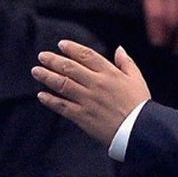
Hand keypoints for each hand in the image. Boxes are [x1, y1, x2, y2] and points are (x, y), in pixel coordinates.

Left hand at [31, 40, 149, 145]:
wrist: (140, 132)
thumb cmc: (140, 106)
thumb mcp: (137, 80)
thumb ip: (126, 63)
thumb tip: (119, 49)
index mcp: (110, 73)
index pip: (87, 55)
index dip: (72, 49)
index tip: (61, 45)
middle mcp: (96, 84)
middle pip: (70, 68)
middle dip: (53, 60)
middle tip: (41, 56)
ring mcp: (88, 100)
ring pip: (63, 84)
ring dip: (47, 77)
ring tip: (36, 71)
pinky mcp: (83, 116)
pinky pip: (63, 106)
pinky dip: (50, 100)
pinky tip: (41, 95)